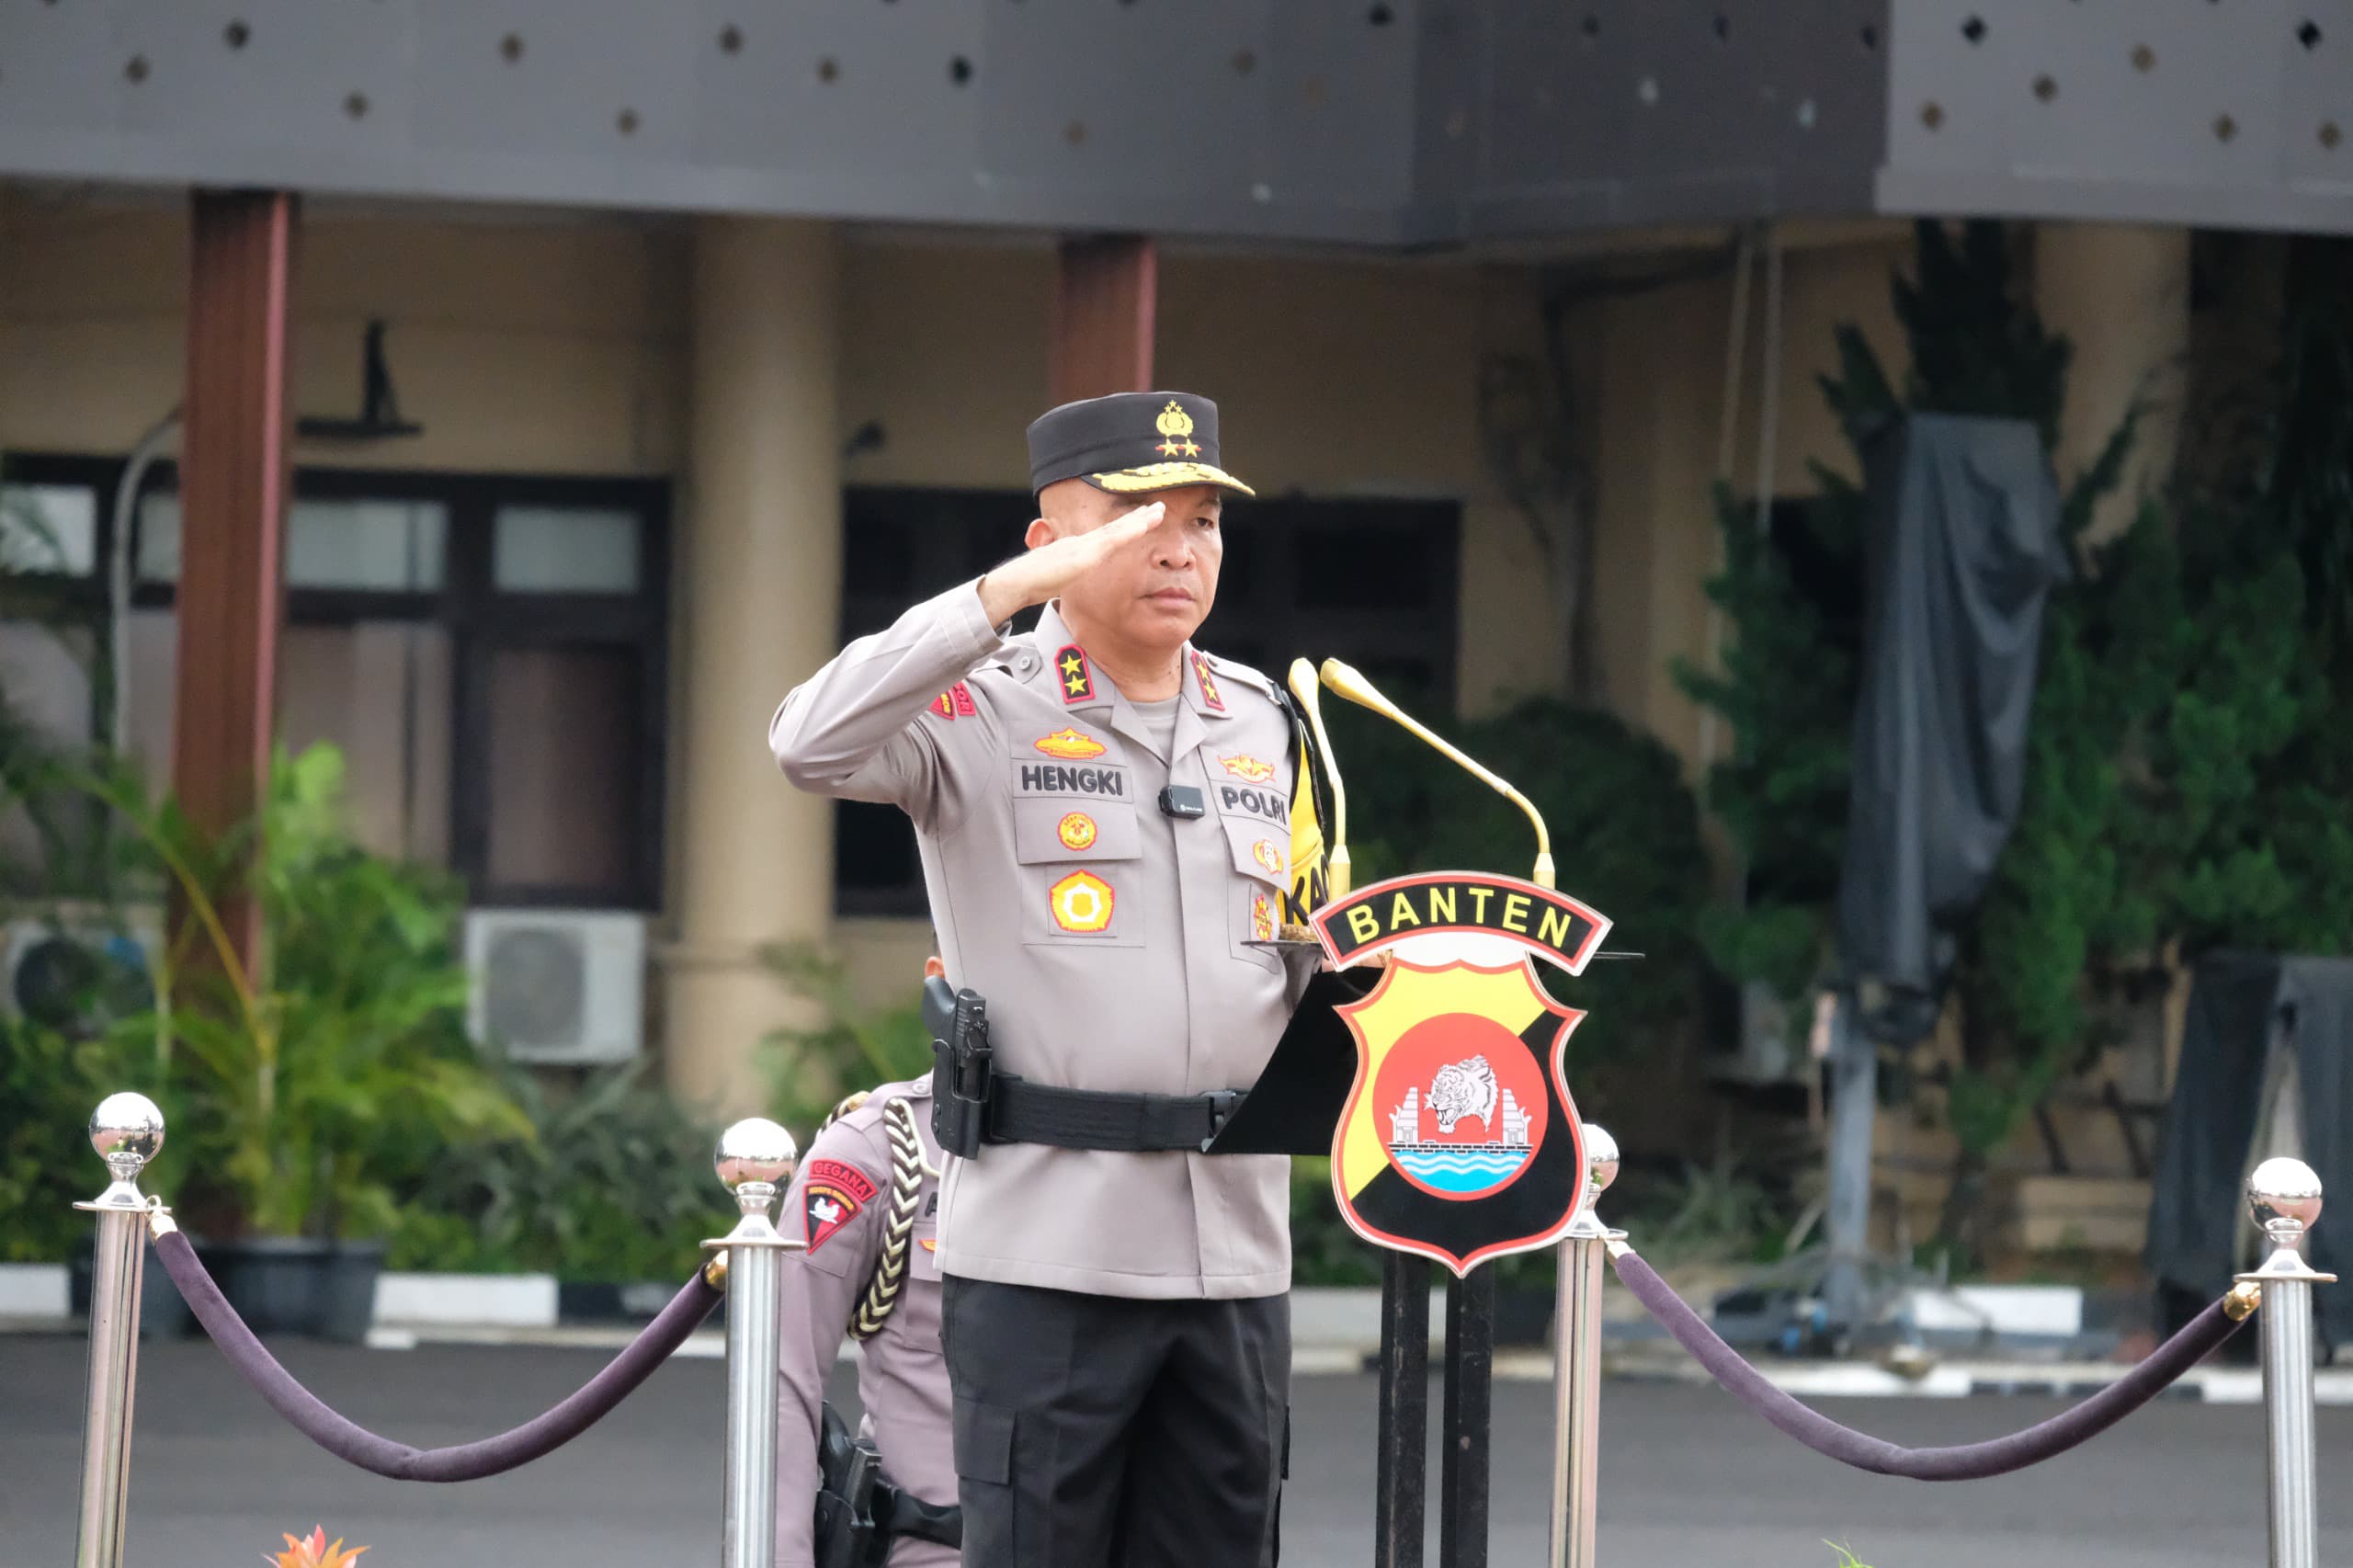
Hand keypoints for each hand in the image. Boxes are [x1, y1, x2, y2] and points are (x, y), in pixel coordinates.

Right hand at [976, 502, 1162, 625]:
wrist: (1016, 583)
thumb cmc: (1031, 584)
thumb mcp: (1055, 579)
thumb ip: (1065, 575)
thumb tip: (1068, 578)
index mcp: (1077, 548)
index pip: (1107, 535)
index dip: (1126, 526)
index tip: (1143, 518)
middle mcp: (1082, 543)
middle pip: (1116, 527)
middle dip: (1138, 517)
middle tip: (1159, 507)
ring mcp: (1082, 547)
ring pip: (1117, 530)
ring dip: (1140, 520)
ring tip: (1159, 511)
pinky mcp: (1083, 555)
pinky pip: (1111, 541)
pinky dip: (1129, 532)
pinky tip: (1143, 525)